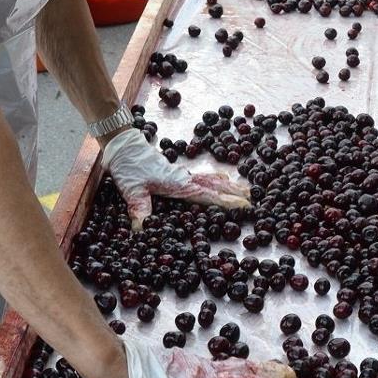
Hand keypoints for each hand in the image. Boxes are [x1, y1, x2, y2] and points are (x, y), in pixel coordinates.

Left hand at [102, 128, 250, 229]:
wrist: (123, 145)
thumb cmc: (128, 166)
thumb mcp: (132, 191)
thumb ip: (139, 210)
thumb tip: (141, 232)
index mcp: (178, 184)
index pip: (208, 195)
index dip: (227, 202)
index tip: (245, 205)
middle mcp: (184, 178)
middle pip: (215, 186)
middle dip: (235, 193)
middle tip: (254, 198)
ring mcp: (181, 174)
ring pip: (211, 180)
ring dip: (229, 185)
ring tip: (246, 189)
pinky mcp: (176, 172)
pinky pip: (202, 177)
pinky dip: (216, 179)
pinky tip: (220, 179)